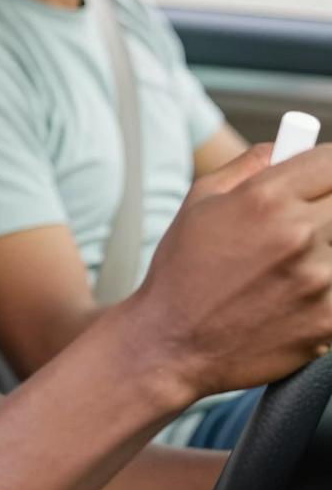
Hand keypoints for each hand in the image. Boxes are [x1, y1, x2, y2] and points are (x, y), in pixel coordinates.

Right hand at [129, 143, 331, 400]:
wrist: (172, 341)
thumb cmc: (182, 268)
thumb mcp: (200, 200)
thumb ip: (248, 165)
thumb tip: (287, 148)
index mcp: (264, 198)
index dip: (329, 166)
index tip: (325, 177)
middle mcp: (298, 234)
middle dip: (326, 210)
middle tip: (307, 224)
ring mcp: (320, 280)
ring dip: (325, 251)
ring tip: (289, 268)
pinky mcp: (329, 321)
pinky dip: (324, 291)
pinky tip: (290, 297)